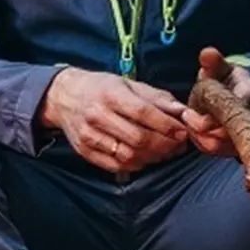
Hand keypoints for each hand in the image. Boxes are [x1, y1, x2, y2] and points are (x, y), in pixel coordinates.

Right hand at [38, 67, 189, 173]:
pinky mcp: (85, 152)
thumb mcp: (129, 84)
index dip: (167, 125)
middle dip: (164, 145)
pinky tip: (146, 157)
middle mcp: (97, 116)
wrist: (64, 97)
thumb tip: (184, 113)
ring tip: (165, 152)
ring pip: (128, 155)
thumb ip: (157, 99)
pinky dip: (136, 164)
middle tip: (178, 145)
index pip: (144, 113)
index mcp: (110, 94)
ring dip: (153, 157)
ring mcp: (89, 136)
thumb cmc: (102, 89)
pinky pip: (116, 165)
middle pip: (138, 139)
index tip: (182, 131)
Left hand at [182, 47, 249, 156]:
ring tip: (189, 122)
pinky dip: (201, 143)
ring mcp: (247, 134)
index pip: (237, 106)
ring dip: (198, 136)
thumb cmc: (225, 80)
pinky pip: (217, 152)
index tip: (190, 110)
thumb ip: (213, 63)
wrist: (235, 96)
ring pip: (220, 145)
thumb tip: (207, 53)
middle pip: (226, 132)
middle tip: (187, 115)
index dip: (212, 112)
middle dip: (200, 126)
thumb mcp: (219, 68)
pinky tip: (194, 132)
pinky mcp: (238, 147)